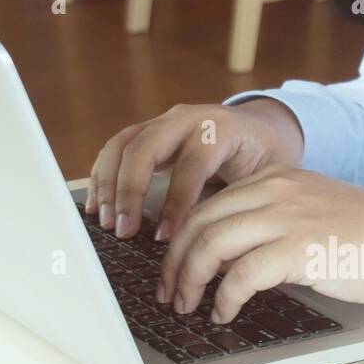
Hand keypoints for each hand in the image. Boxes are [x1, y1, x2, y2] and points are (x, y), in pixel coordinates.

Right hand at [85, 98, 304, 240]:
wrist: (264, 128)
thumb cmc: (265, 157)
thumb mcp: (266, 177)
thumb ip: (240, 201)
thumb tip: (214, 244)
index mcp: (221, 129)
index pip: (190, 166)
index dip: (175, 204)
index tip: (163, 238)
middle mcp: (187, 119)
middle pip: (145, 148)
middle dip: (129, 192)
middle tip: (123, 230)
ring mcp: (164, 122)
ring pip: (123, 145)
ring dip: (109, 185)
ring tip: (106, 221)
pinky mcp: (149, 131)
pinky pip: (116, 148)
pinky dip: (102, 175)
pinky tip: (97, 205)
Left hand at [158, 166, 363, 322]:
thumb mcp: (314, 217)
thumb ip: (274, 227)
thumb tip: (233, 261)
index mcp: (276, 178)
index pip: (210, 204)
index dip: (182, 239)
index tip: (173, 266)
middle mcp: (275, 190)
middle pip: (198, 222)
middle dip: (174, 261)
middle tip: (167, 291)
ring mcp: (285, 217)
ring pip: (209, 245)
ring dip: (189, 280)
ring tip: (186, 305)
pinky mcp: (296, 249)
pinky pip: (239, 275)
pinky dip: (223, 298)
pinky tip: (224, 313)